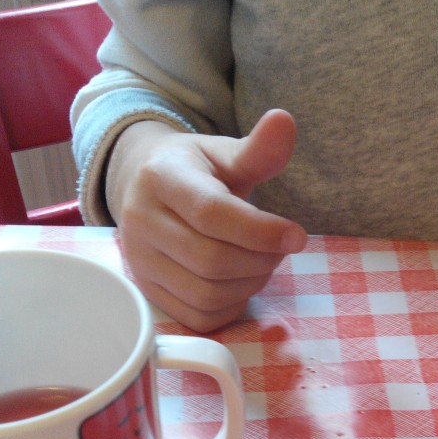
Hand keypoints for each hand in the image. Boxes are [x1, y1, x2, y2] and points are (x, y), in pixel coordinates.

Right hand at [106, 108, 307, 331]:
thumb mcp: (225, 153)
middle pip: (212, 260)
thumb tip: (285, 122)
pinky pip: (199, 317)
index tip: (298, 236)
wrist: (145, 188)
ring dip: (250, 283)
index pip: (212, 213)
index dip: (261, 231)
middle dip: (261, 259)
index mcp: (162, 178)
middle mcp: (141, 222)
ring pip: (207, 294)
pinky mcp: (148, 292)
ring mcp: (140, 262)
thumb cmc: (196, 171)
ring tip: (261, 261)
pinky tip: (240, 281)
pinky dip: (231, 305)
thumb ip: (258, 149)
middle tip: (280, 247)